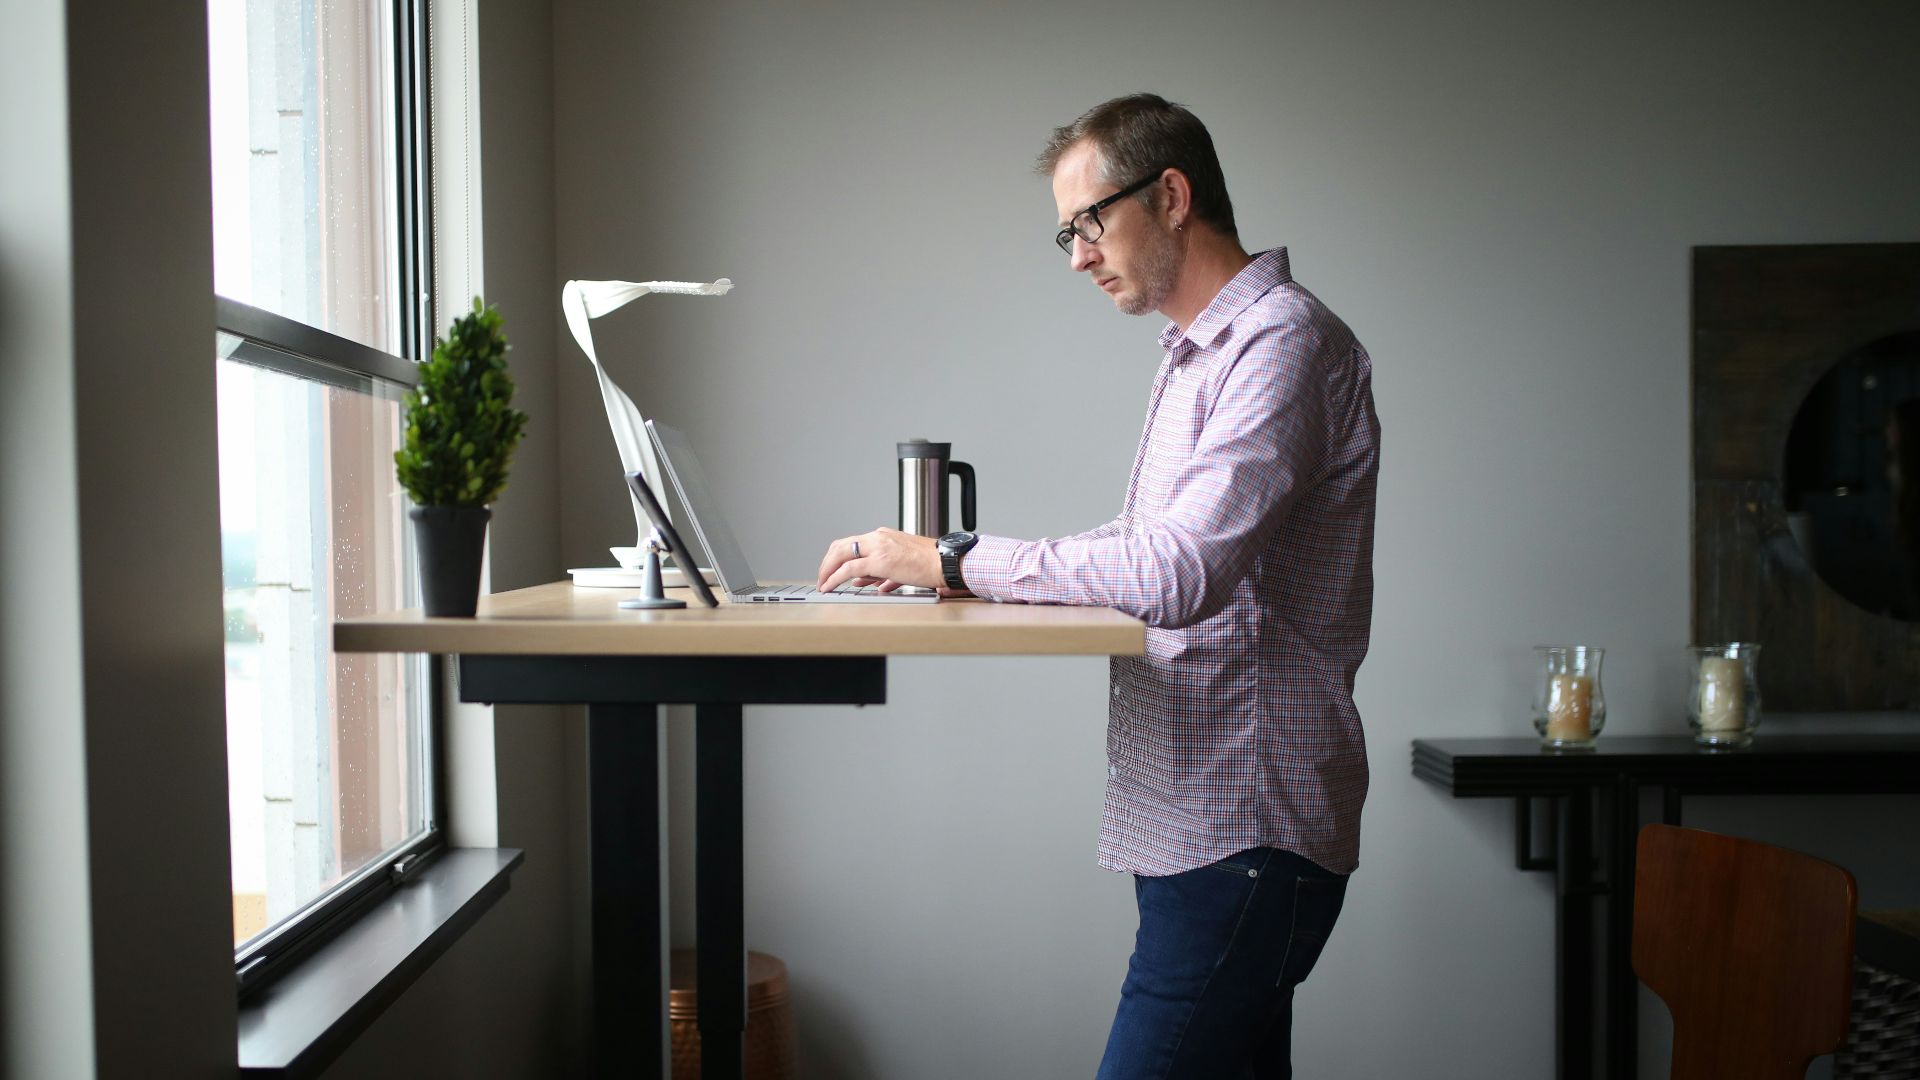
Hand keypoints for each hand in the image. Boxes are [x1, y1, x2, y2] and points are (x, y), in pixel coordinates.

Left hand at [817, 528, 943, 593]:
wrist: (945, 562)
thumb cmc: (930, 564)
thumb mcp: (900, 565)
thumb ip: (880, 573)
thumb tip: (863, 581)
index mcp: (883, 536)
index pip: (851, 542)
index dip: (836, 556)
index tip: (830, 568)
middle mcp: (878, 537)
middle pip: (840, 546)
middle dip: (826, 563)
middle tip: (821, 577)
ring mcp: (878, 548)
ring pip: (840, 555)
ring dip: (827, 570)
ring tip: (822, 584)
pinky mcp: (879, 561)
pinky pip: (849, 569)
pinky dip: (835, 578)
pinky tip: (830, 586)